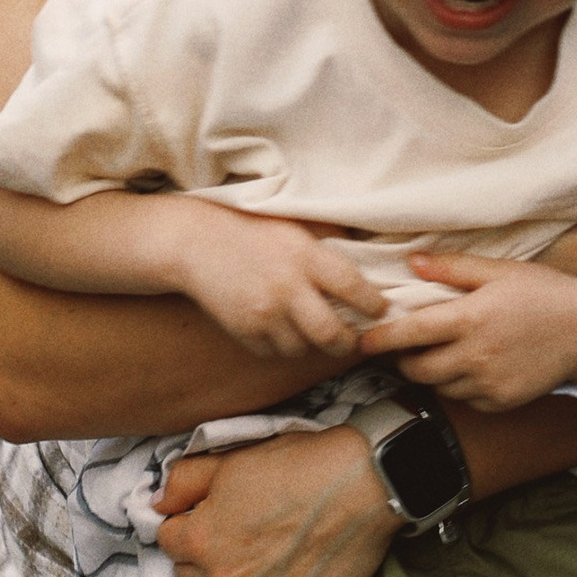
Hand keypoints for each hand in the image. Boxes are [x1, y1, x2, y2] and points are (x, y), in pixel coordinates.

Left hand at [154, 425, 396, 576]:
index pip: (168, 539)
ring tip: (227, 575)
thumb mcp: (231, 460)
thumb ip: (184, 481)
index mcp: (201, 538)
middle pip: (187, 576)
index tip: (201, 514)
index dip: (184, 522)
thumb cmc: (298, 466)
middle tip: (222, 536)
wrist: (362, 484)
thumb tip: (157, 503)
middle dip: (196, 556)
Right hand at [164, 204, 386, 359]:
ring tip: (312, 331)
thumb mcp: (295, 224)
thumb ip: (330, 239)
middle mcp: (288, 288)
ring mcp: (264, 313)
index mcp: (305, 256)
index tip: (380, 309)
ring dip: (311, 344)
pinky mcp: (244, 330)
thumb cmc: (251, 230)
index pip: (353, 288)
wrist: (195, 243)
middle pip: (331, 334)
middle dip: (347, 342)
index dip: (373, 304)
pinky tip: (281, 329)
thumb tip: (368, 253)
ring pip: (302, 348)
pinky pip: (273, 352)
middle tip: (350, 338)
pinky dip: (281, 346)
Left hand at [389, 252, 576, 413]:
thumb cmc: (547, 294)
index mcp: (470, 318)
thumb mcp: (501, 271)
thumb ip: (454, 269)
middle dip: (403, 359)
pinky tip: (474, 366)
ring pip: (439, 386)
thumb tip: (412, 263)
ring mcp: (488, 384)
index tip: (361, 340)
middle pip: (416, 368)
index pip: (409, 333)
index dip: (380, 339)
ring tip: (443, 351)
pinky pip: (465, 399)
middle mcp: (475, 356)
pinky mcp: (501, 403)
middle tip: (404, 346)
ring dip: (432, 372)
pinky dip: (460, 386)